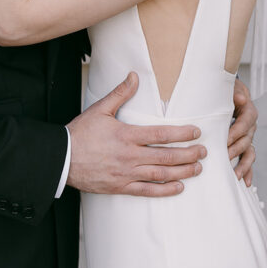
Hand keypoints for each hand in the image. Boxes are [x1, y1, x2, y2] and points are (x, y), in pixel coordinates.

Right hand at [66, 72, 206, 196]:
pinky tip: (178, 188)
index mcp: (126, 135)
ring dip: (182, 172)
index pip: (161, 133)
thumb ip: (120, 94)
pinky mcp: (120, 187)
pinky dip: (164, 190)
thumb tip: (134, 76)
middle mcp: (130, 155)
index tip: (196, 132)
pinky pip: (147, 190)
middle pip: (166, 155)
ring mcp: (126, 173)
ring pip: (160, 174)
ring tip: (198, 168)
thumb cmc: (80, 133)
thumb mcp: (100, 109)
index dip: (182, 133)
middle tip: (204, 151)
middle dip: (188, 154)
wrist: (62, 159)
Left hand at [228, 77, 257, 185]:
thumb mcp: (230, 88)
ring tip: (236, 176)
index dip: (236, 131)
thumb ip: (234, 92)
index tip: (225, 139)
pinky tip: (246, 183)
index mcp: (249, 112)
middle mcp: (251, 127)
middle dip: (235, 150)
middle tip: (224, 157)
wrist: (229, 96)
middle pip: (246, 140)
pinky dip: (248, 171)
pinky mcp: (244, 147)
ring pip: (249, 153)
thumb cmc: (227, 92)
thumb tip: (241, 98)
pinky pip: (248, 160)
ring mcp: (248, 138)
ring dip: (243, 165)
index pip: (245, 123)